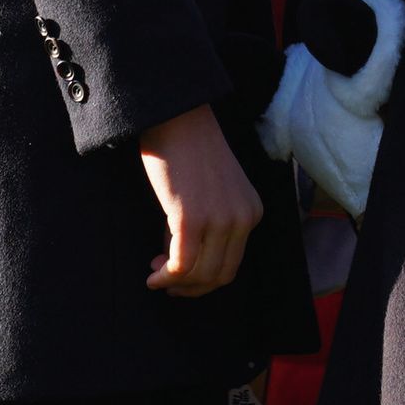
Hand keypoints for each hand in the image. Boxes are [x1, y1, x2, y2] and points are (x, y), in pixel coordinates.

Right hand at [139, 104, 262, 297]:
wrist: (177, 117)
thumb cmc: (187, 150)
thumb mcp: (213, 192)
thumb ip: (208, 225)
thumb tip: (182, 264)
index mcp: (252, 211)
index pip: (232, 264)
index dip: (204, 279)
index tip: (180, 274)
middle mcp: (242, 218)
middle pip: (220, 275)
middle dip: (191, 287)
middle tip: (165, 281)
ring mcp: (219, 220)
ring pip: (201, 275)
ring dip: (175, 283)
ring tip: (155, 274)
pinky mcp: (192, 218)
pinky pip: (181, 264)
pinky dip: (165, 277)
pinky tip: (152, 275)